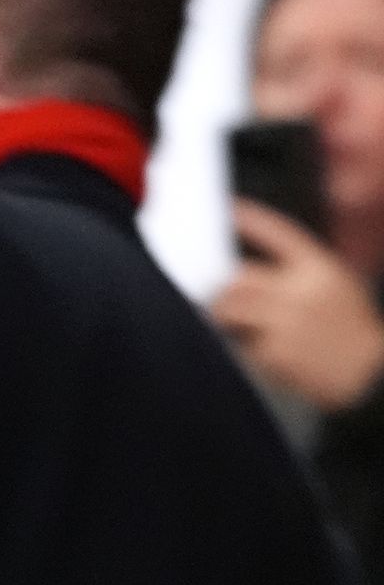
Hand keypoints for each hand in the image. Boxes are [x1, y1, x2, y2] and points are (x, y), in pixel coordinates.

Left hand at [213, 199, 383, 411]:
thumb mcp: (335, 286)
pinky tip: (252, 348)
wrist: (372, 376)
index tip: (229, 208)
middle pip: (239, 276)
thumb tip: (242, 267)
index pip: (280, 232)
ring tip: (231, 323)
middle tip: (217, 296)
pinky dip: (238, 344)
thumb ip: (297, 271)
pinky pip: (238, 341)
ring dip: (222, 315)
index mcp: (320, 269)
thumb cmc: (349, 328)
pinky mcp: (277, 352)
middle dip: (224, 288)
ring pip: (229, 307)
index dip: (252, 218)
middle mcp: (303, 291)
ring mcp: (289, 322)